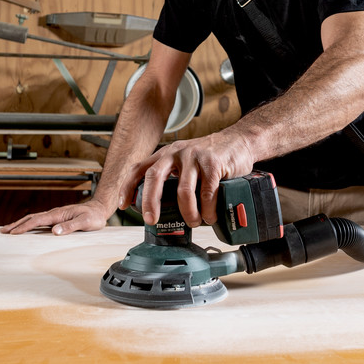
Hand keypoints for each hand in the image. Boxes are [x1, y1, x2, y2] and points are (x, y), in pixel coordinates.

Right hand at [1, 197, 113, 235]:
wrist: (99, 209)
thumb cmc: (93, 217)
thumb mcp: (85, 222)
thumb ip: (70, 226)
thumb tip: (55, 231)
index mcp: (58, 214)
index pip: (37, 221)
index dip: (24, 227)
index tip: (13, 233)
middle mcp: (54, 214)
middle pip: (31, 218)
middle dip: (16, 225)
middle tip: (3, 231)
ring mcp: (55, 215)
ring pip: (34, 219)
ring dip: (21, 224)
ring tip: (9, 230)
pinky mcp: (57, 218)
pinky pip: (40, 221)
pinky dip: (30, 224)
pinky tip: (27, 229)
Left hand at [131, 131, 256, 227]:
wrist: (239, 142)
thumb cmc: (210, 156)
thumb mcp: (185, 161)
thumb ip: (173, 177)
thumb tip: (160, 206)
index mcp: (166, 154)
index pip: (140, 168)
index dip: (128, 187)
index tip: (123, 205)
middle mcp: (177, 153)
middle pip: (154, 177)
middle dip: (150, 202)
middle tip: (151, 220)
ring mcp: (195, 157)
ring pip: (183, 191)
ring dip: (188, 213)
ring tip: (194, 222)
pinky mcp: (213, 164)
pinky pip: (207, 193)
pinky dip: (208, 209)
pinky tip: (210, 216)